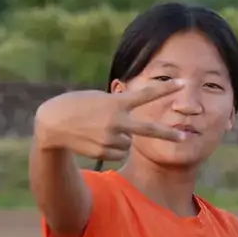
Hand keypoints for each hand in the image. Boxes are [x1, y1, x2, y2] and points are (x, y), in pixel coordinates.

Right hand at [32, 80, 189, 162]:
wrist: (52, 123)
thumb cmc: (76, 105)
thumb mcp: (99, 99)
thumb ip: (118, 108)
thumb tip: (132, 128)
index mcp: (115, 103)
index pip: (145, 95)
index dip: (164, 89)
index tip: (182, 84)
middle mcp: (116, 121)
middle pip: (148, 129)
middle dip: (167, 133)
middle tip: (184, 137)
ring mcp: (110, 137)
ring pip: (129, 142)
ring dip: (121, 137)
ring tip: (100, 129)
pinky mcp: (104, 151)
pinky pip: (119, 152)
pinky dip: (113, 147)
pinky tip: (97, 139)